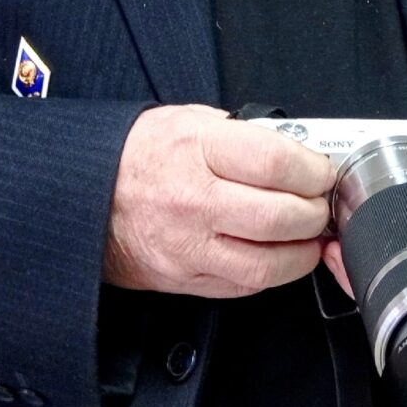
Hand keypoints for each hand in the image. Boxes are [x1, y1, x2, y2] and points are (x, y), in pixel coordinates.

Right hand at [103, 104, 334, 297]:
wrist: (84, 195)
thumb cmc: (139, 154)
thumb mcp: (192, 120)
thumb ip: (245, 134)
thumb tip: (297, 149)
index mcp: (196, 150)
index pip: (275, 163)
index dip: (313, 170)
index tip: (322, 171)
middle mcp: (193, 201)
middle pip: (278, 217)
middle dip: (315, 212)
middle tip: (320, 204)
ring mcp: (188, 247)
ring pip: (267, 264)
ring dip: (301, 252)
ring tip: (307, 235)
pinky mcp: (185, 280)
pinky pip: (245, 286)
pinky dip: (272, 273)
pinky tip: (277, 254)